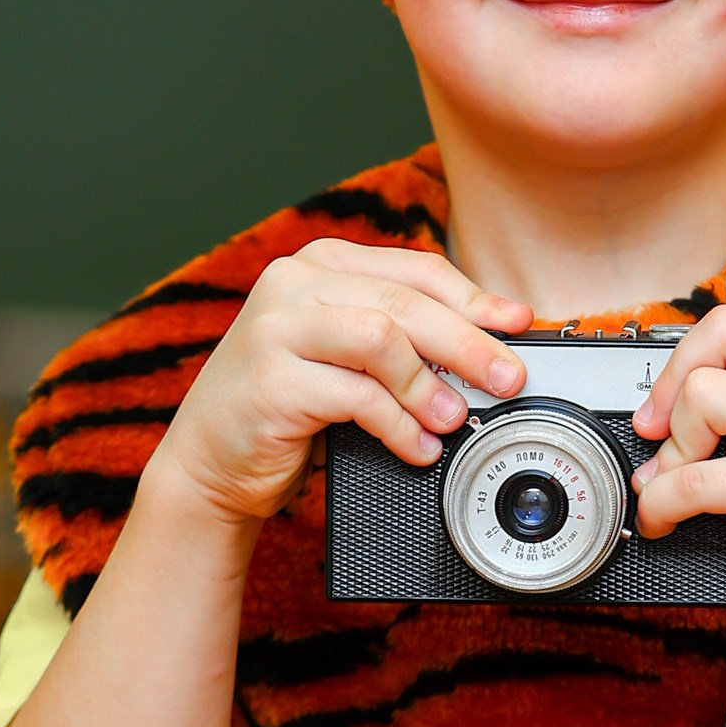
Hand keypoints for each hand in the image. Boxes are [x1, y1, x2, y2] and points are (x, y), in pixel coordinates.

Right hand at [145, 242, 531, 528]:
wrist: (209, 462)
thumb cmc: (287, 408)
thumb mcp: (347, 359)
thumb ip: (401, 342)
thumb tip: (487, 352)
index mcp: (321, 265)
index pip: (414, 268)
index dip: (474, 297)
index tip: (516, 325)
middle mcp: (293, 283)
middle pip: (405, 302)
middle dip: (468, 343)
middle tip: (507, 378)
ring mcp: (276, 328)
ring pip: (382, 338)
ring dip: (428, 384)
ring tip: (454, 418)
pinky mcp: (271, 379)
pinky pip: (357, 396)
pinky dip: (399, 426)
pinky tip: (416, 446)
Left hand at [631, 242, 725, 638]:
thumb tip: (666, 383)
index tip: (711, 348)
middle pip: (721, 324)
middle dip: (675, 380)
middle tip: (665, 428)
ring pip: (700, 393)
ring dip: (670, 447)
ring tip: (682, 478)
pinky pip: (685, 476)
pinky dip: (658, 506)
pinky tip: (668, 519)